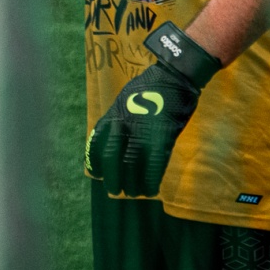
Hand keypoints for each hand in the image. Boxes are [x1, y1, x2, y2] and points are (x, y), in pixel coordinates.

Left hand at [86, 23, 221, 196]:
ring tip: (132, 193)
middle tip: (114, 191)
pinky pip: (155, 162)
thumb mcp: (124, 99)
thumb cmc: (150, 87)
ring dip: (132, 182)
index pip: (97, 144)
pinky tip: (150, 189)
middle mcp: (123, 125)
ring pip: (132, 163)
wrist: (173, 76)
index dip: (95, 161)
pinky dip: (151, 178)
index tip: (96, 174)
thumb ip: (116, 118)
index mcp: (112, 115)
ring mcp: (143, 131)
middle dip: (113, 177)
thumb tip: (110, 136)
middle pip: (112, 157)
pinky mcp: (163, 136)